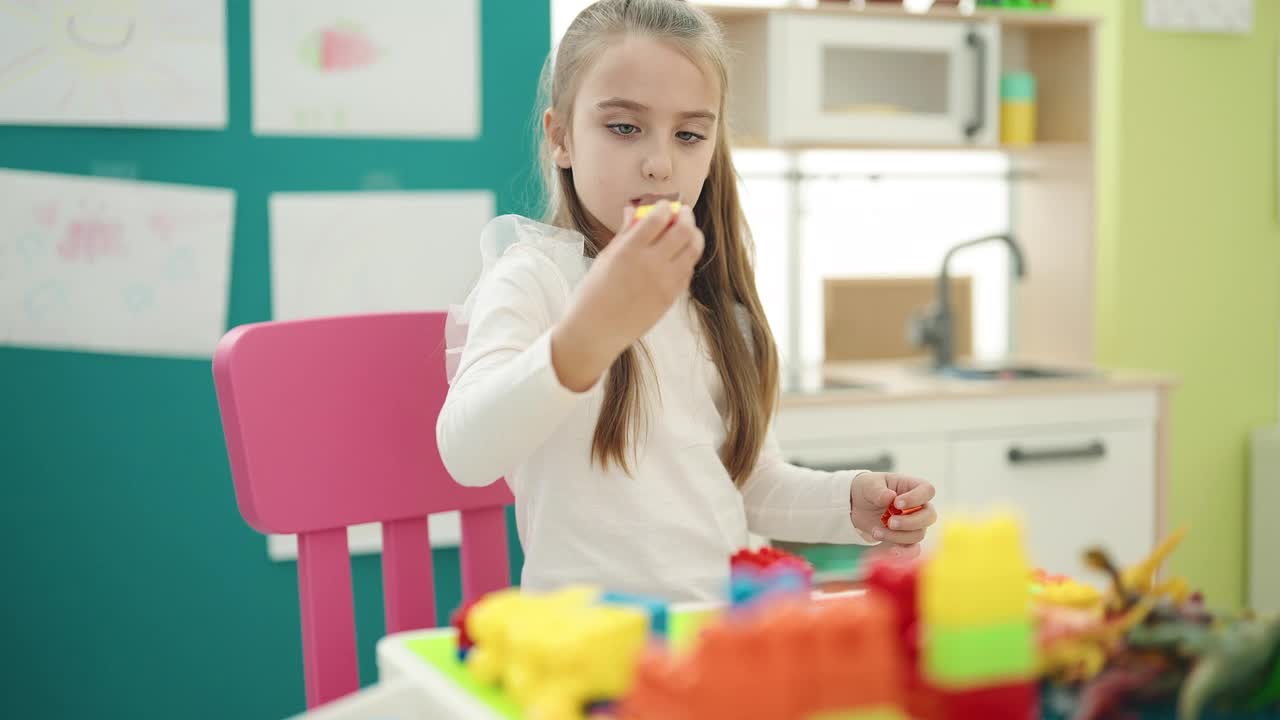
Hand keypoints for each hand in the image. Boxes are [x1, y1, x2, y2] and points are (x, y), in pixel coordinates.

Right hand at [551, 203, 703, 389]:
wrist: (595, 332)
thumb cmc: (592, 294)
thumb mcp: (604, 258)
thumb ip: (624, 233)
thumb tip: (633, 210)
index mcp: (629, 251)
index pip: (658, 218)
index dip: (663, 206)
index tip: (663, 205)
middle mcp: (651, 265)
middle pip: (683, 230)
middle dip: (686, 216)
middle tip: (682, 213)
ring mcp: (664, 283)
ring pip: (693, 250)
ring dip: (694, 235)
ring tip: (687, 231)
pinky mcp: (670, 298)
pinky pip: (688, 272)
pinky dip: (688, 259)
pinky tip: (680, 256)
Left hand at [849, 472, 936, 547]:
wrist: (858, 506)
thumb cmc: (868, 489)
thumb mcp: (869, 485)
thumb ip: (878, 490)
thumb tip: (890, 497)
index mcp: (913, 487)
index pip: (927, 491)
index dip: (916, 498)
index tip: (897, 503)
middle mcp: (919, 506)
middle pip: (929, 516)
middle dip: (909, 522)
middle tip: (890, 522)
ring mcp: (915, 524)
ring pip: (918, 534)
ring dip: (897, 536)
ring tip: (875, 532)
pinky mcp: (906, 539)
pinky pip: (913, 550)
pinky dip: (904, 553)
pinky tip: (890, 552)